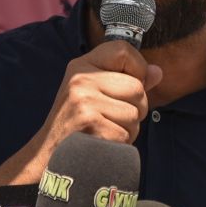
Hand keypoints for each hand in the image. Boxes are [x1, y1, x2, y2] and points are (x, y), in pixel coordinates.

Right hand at [28, 41, 161, 163]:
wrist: (48, 156)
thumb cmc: (77, 124)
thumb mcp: (95, 93)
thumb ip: (127, 81)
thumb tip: (158, 72)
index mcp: (82, 66)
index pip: (123, 50)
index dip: (138, 68)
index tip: (130, 84)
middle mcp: (81, 79)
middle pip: (137, 88)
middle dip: (135, 108)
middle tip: (113, 118)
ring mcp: (84, 101)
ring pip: (135, 114)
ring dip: (128, 129)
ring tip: (105, 131)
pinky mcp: (89, 124)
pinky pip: (126, 134)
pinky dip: (119, 144)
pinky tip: (101, 143)